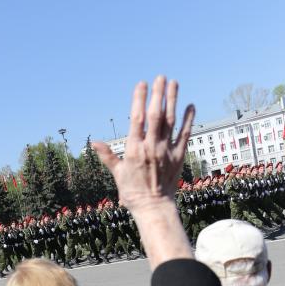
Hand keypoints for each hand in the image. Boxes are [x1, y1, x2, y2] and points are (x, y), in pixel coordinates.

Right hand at [93, 76, 194, 209]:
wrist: (153, 208)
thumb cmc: (133, 193)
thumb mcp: (118, 174)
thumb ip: (108, 156)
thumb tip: (94, 143)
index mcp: (135, 149)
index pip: (137, 119)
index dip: (139, 99)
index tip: (141, 84)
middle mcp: (151, 147)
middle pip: (156, 115)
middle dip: (158, 94)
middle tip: (160, 77)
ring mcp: (167, 151)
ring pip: (171, 121)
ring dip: (173, 101)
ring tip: (174, 83)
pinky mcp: (179, 157)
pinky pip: (185, 134)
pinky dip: (188, 120)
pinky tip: (190, 106)